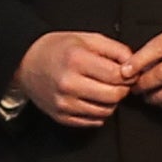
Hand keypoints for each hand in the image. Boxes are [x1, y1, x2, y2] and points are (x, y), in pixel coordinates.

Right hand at [13, 29, 134, 126]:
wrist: (26, 63)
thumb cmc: (58, 49)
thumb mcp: (86, 39)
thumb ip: (114, 49)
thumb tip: (134, 64)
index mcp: (76, 60)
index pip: (117, 76)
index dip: (128, 75)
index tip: (126, 72)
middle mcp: (69, 84)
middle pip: (114, 96)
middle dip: (122, 89)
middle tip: (117, 82)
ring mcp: (64, 103)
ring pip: (106, 111)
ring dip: (111, 102)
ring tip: (103, 89)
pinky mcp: (61, 117)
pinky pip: (93, 122)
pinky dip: (99, 112)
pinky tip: (93, 99)